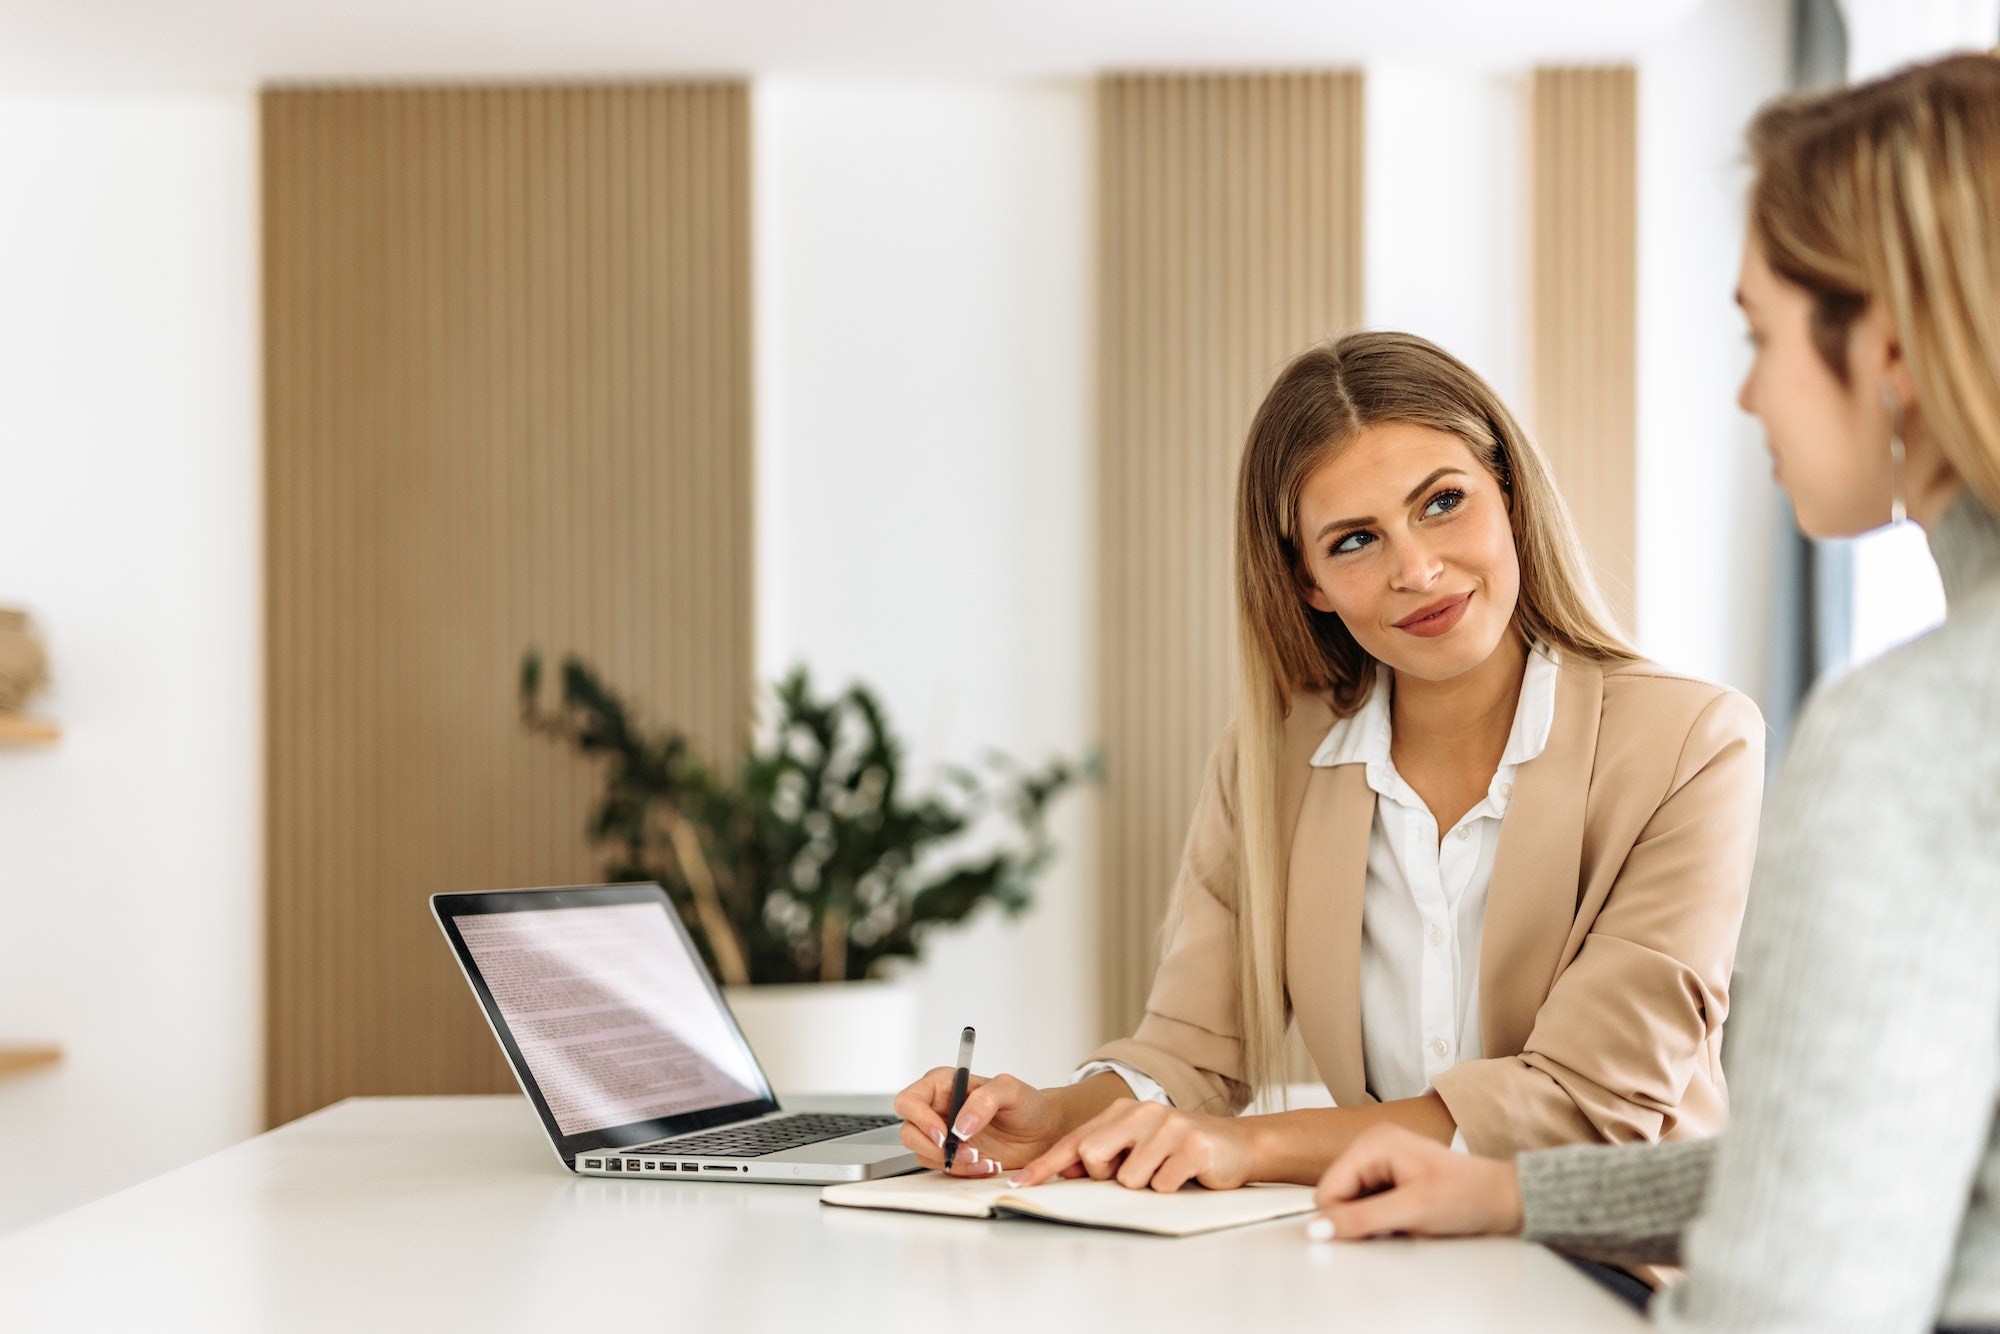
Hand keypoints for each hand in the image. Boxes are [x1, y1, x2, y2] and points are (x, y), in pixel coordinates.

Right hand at [893, 1069, 1071, 1177]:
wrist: (1042, 1131)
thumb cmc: (1026, 1103)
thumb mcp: (1010, 1090)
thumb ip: (984, 1100)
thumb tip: (960, 1125)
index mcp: (943, 1084)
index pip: (909, 1101)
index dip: (920, 1119)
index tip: (945, 1134)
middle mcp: (938, 1109)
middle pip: (909, 1132)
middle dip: (935, 1147)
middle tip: (967, 1151)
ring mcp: (943, 1135)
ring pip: (925, 1154)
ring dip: (954, 1163)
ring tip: (984, 1159)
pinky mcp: (953, 1156)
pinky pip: (944, 1169)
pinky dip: (965, 1172)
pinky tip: (988, 1165)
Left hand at [1012, 1100, 1257, 1191]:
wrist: (1239, 1145)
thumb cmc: (1182, 1151)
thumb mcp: (1139, 1146)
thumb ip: (1105, 1153)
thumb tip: (1065, 1171)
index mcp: (1123, 1111)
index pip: (1076, 1140)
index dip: (1047, 1165)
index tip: (1021, 1184)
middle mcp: (1142, 1112)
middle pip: (1093, 1153)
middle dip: (1106, 1175)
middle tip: (1133, 1174)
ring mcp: (1168, 1127)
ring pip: (1128, 1178)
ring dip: (1145, 1186)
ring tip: (1166, 1174)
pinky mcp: (1192, 1146)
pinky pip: (1161, 1185)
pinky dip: (1170, 1189)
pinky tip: (1185, 1176)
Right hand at [1309, 1124, 1522, 1239]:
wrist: (1502, 1200)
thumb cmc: (1469, 1194)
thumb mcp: (1412, 1211)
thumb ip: (1362, 1219)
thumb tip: (1319, 1228)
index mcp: (1373, 1142)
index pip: (1328, 1189)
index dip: (1340, 1218)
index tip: (1367, 1234)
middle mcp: (1373, 1147)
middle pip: (1339, 1196)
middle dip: (1362, 1218)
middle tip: (1397, 1224)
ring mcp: (1382, 1162)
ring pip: (1353, 1204)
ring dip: (1375, 1221)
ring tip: (1407, 1220)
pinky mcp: (1390, 1178)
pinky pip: (1369, 1206)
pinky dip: (1384, 1220)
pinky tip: (1408, 1219)